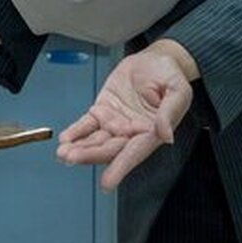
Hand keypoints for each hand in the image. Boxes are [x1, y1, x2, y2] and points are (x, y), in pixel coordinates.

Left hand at [57, 39, 197, 190]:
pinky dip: (76, 131)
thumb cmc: (170, 76)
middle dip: (90, 155)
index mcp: (152, 132)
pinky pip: (87, 124)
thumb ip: (170, 113)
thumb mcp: (178, 90)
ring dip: (79, 147)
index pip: (134, 153)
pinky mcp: (103, 110)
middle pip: (109, 149)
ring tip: (63, 152)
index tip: (107, 183)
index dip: (120, 167)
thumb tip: (166, 135)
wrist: (156, 59)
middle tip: (71, 158)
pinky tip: (65, 138)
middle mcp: (131, 132)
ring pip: (95, 140)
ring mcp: (115, 123)